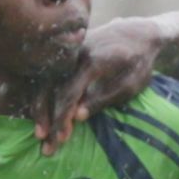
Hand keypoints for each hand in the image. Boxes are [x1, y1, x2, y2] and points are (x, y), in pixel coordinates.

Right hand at [36, 18, 162, 154]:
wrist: (136, 33)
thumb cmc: (138, 63)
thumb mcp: (130, 84)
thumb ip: (104, 99)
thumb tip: (78, 117)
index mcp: (92, 62)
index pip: (69, 93)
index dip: (63, 117)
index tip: (62, 138)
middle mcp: (74, 55)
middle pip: (52, 90)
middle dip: (47, 119)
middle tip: (47, 145)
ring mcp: (67, 54)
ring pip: (45, 83)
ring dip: (41, 110)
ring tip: (40, 134)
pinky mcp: (65, 56)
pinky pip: (48, 78)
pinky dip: (43, 97)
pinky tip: (42, 115)